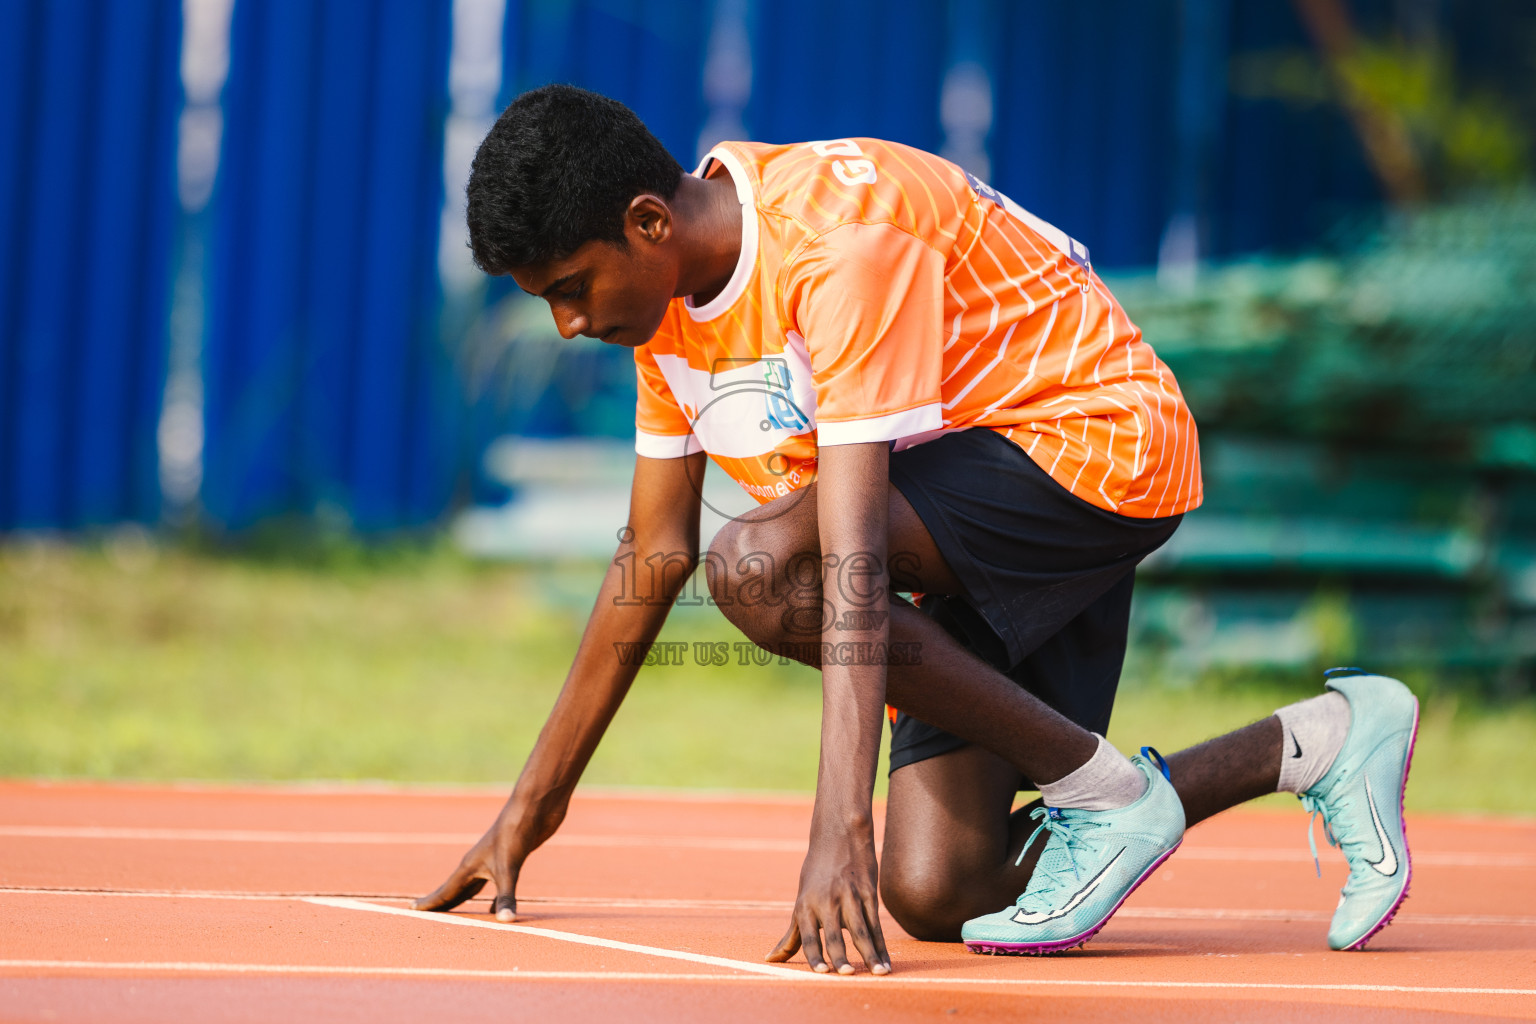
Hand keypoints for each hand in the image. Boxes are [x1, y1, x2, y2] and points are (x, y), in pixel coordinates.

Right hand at [412, 818, 523, 921]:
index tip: (411, 910)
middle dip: (442, 904)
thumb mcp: (509, 868)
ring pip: (474, 887)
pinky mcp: (510, 860)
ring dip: (465, 901)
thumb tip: (505, 923)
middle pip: (455, 890)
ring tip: (457, 916)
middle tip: (426, 917)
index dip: (430, 902)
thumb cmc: (516, 832)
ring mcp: (494, 861)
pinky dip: (493, 900)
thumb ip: (506, 897)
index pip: (446, 891)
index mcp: (470, 866)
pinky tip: (494, 911)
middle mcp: (478, 864)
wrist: (534, 806)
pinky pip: (495, 885)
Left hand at [767, 822, 890, 974]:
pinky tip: (884, 961)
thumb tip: (771, 959)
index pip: (809, 936)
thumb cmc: (816, 874)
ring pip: (860, 930)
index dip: (815, 955)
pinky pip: (875, 923)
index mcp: (806, 906)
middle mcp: (826, 902)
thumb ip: (792, 934)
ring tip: (877, 974)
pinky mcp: (868, 892)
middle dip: (841, 956)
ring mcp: (849, 897)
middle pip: (834, 935)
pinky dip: (881, 944)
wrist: (839, 835)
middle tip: (847, 975)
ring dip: (870, 954)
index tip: (822, 973)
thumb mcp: (801, 901)